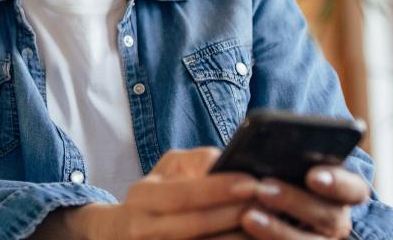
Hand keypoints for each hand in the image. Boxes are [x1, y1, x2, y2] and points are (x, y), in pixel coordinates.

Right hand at [43, 147, 259, 238]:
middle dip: (235, 213)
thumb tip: (225, 160)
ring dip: (238, 237)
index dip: (218, 189)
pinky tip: (250, 238)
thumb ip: (197, 161)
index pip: (183, 194)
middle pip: (195, 225)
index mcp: (142, 197)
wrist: (122, 233)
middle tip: (270, 202)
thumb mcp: (168, 170)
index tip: (252, 181)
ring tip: (269, 223)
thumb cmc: (156, 194)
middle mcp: (143, 228)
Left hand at [241, 166, 369, 238]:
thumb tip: (264, 149)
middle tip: (264, 190)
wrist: (261, 211)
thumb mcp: (280, 165)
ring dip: (278, 230)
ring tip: (248, 216)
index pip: (354, 189)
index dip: (337, 184)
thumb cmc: (274, 176)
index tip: (312, 176)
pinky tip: (244, 231)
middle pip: (330, 216)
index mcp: (341, 192)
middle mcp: (336, 220)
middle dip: (295, 202)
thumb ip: (283, 158)